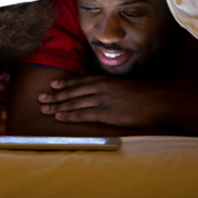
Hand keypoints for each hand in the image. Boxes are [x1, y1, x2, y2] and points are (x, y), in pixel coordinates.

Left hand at [38, 75, 165, 127]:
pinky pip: (83, 114)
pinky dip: (69, 115)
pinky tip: (60, 117)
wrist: (157, 101)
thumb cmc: (143, 95)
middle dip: (55, 95)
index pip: (79, 82)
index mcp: (104, 80)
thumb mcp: (123, 86)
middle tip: (40, 98)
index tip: (52, 84)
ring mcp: (102, 100)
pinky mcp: (106, 113)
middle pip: (72, 92)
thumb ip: (109, 88)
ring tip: (45, 109)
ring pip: (74, 103)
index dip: (64, 84)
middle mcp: (100, 88)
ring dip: (58, 106)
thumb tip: (99, 92)